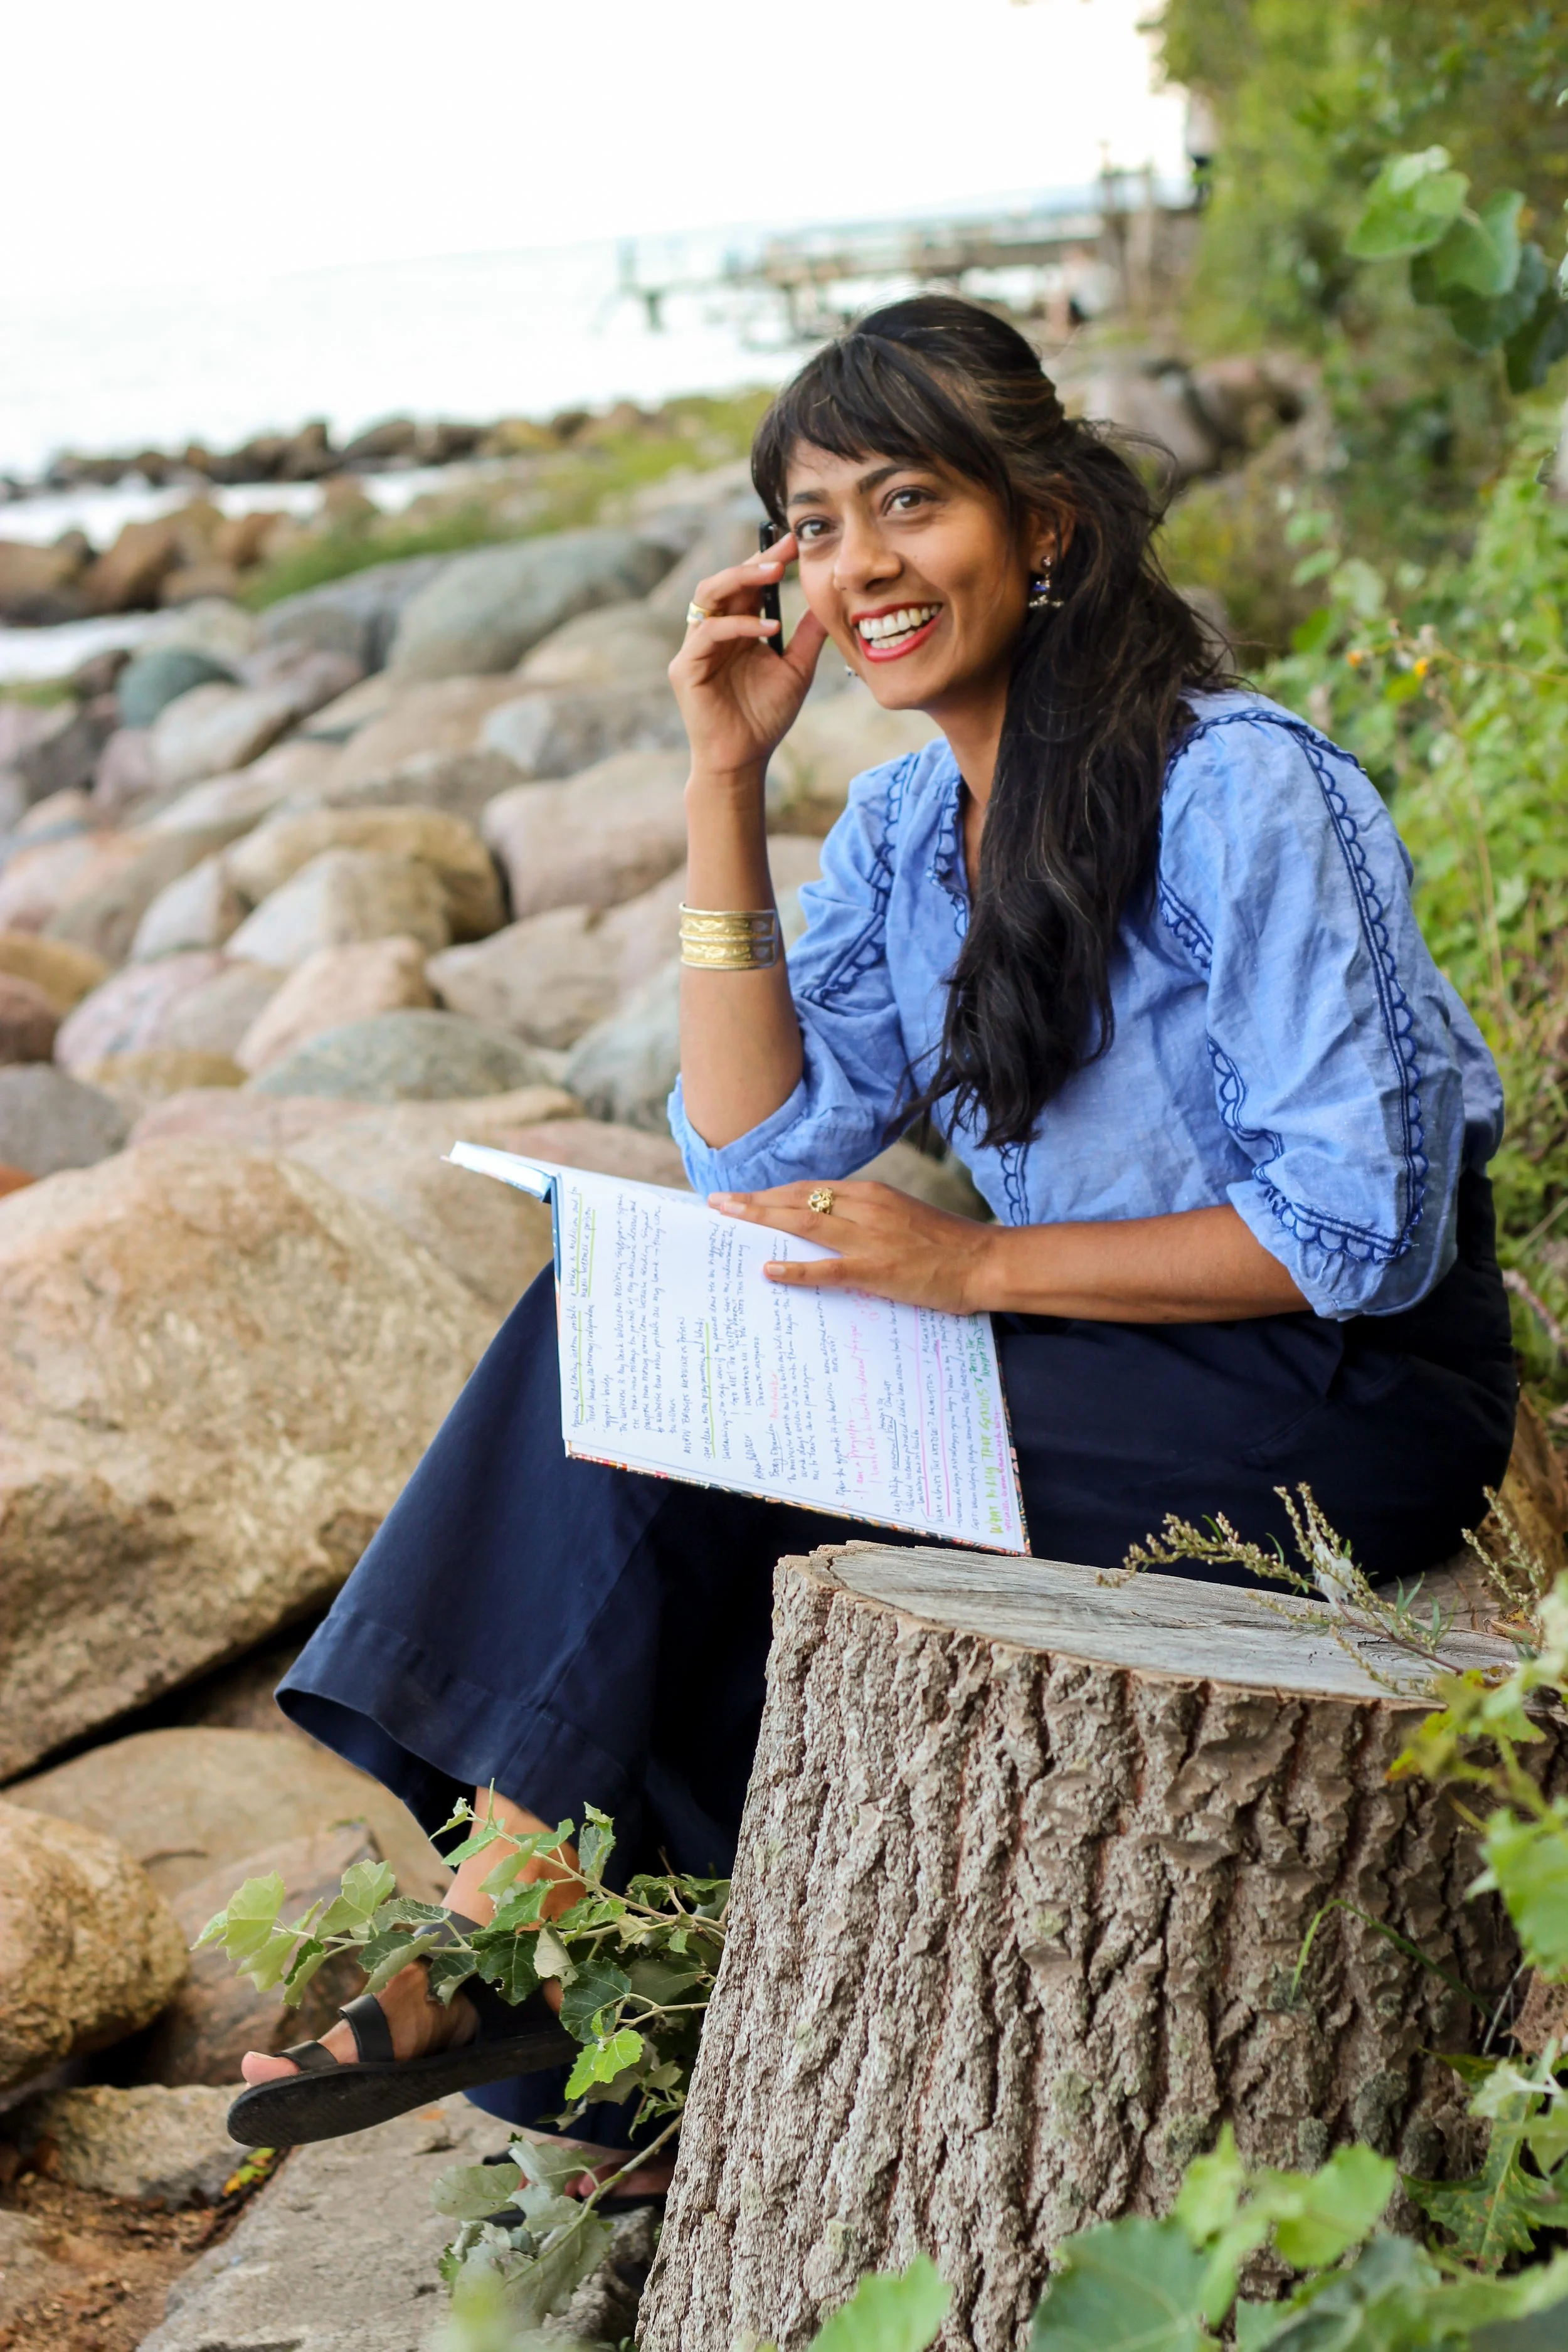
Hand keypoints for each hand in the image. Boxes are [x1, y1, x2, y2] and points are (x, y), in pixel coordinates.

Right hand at [668, 532, 828, 781]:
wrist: (744, 759)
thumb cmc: (765, 718)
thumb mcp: (796, 669)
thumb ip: (807, 636)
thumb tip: (826, 601)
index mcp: (736, 629)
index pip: (747, 585)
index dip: (768, 561)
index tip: (796, 543)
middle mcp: (712, 632)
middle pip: (725, 581)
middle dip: (755, 561)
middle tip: (786, 551)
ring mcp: (695, 648)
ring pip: (708, 596)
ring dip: (741, 580)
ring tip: (774, 574)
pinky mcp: (685, 668)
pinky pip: (708, 633)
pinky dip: (738, 626)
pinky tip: (769, 628)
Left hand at [711, 1180, 998, 1315]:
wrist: (986, 1261)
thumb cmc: (947, 1244)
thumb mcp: (902, 1218)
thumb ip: (867, 1218)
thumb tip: (830, 1224)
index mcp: (871, 1194)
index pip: (810, 1188)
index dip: (772, 1192)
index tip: (743, 1196)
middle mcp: (866, 1207)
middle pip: (798, 1198)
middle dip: (754, 1200)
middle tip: (718, 1202)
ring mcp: (870, 1238)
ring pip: (805, 1222)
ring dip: (762, 1219)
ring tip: (729, 1219)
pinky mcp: (877, 1270)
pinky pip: (828, 1269)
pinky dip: (796, 1269)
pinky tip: (769, 1271)